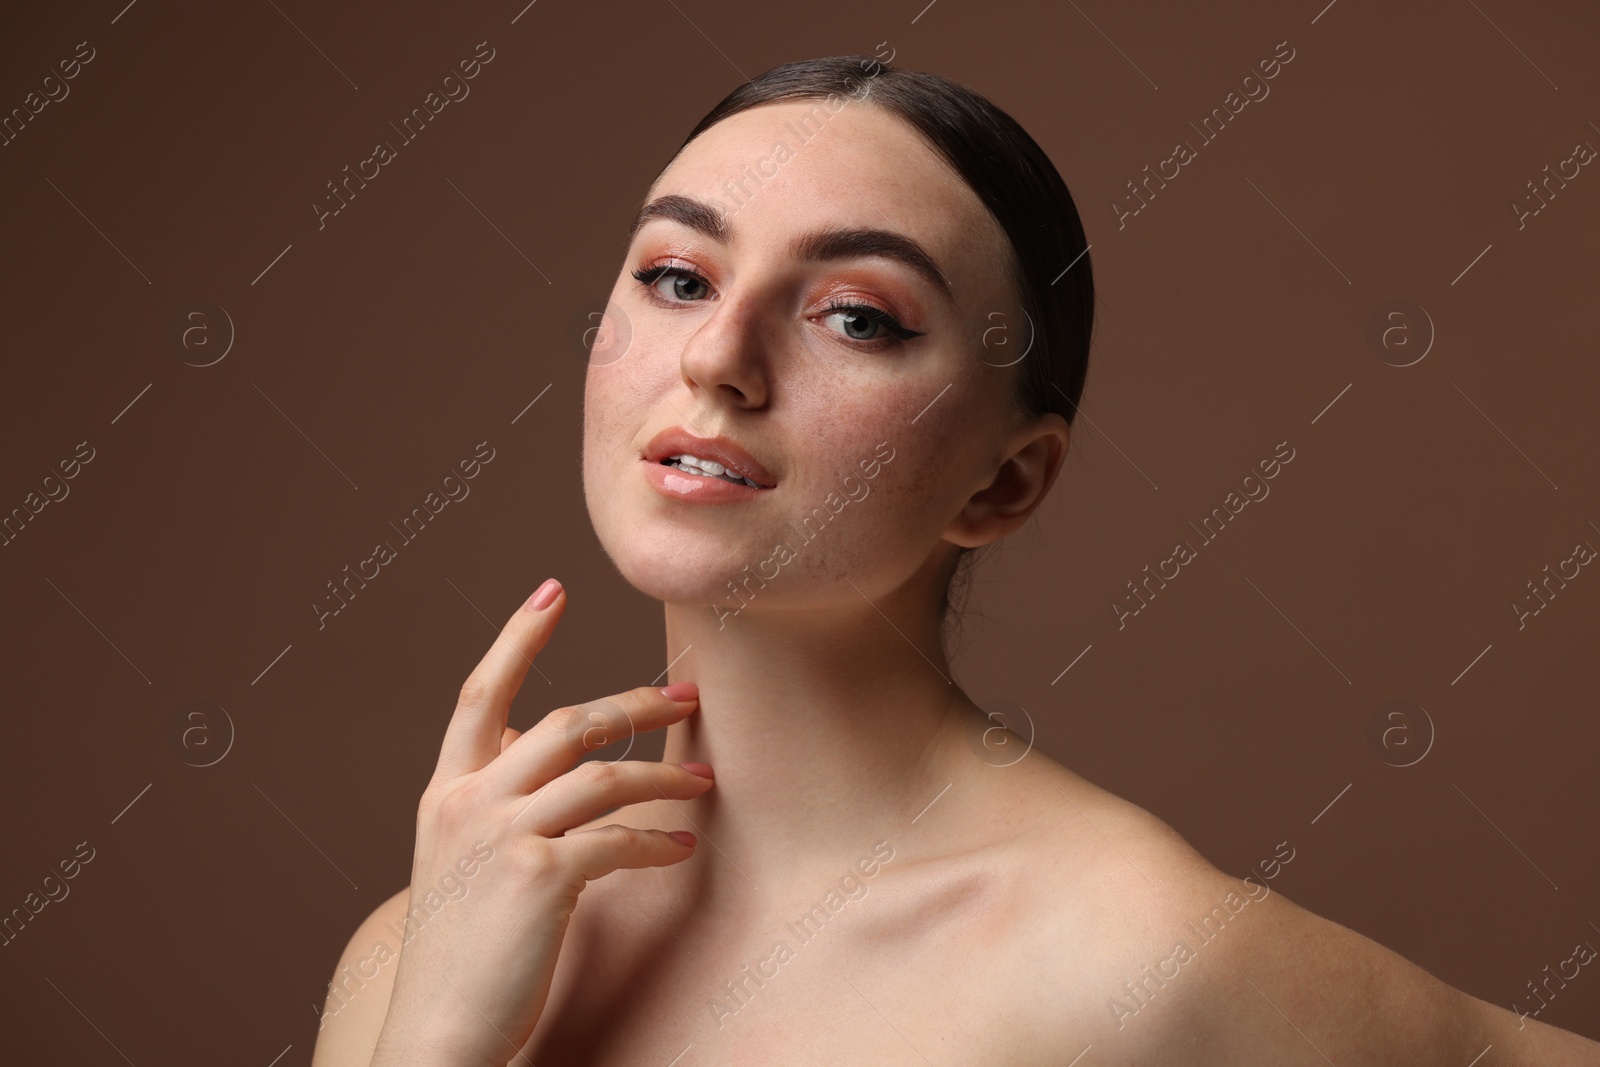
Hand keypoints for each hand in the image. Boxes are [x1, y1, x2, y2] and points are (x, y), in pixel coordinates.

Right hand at [369, 579, 713, 1066]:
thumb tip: (557, 777)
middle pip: (565, 720)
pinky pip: (618, 838)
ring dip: (664, 775)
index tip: (552, 590)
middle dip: (634, 701)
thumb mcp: (458, 868)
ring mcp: (502, 835)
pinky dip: (657, 840)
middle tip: (686, 696)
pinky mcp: (539, 876)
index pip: (478, 695)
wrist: (436, 1038)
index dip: (517, 638)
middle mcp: (468, 803)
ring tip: (704, 782)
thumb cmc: (460, 960)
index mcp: (444, 796)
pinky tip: (680, 849)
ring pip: (603, 773)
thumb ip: (495, 814)